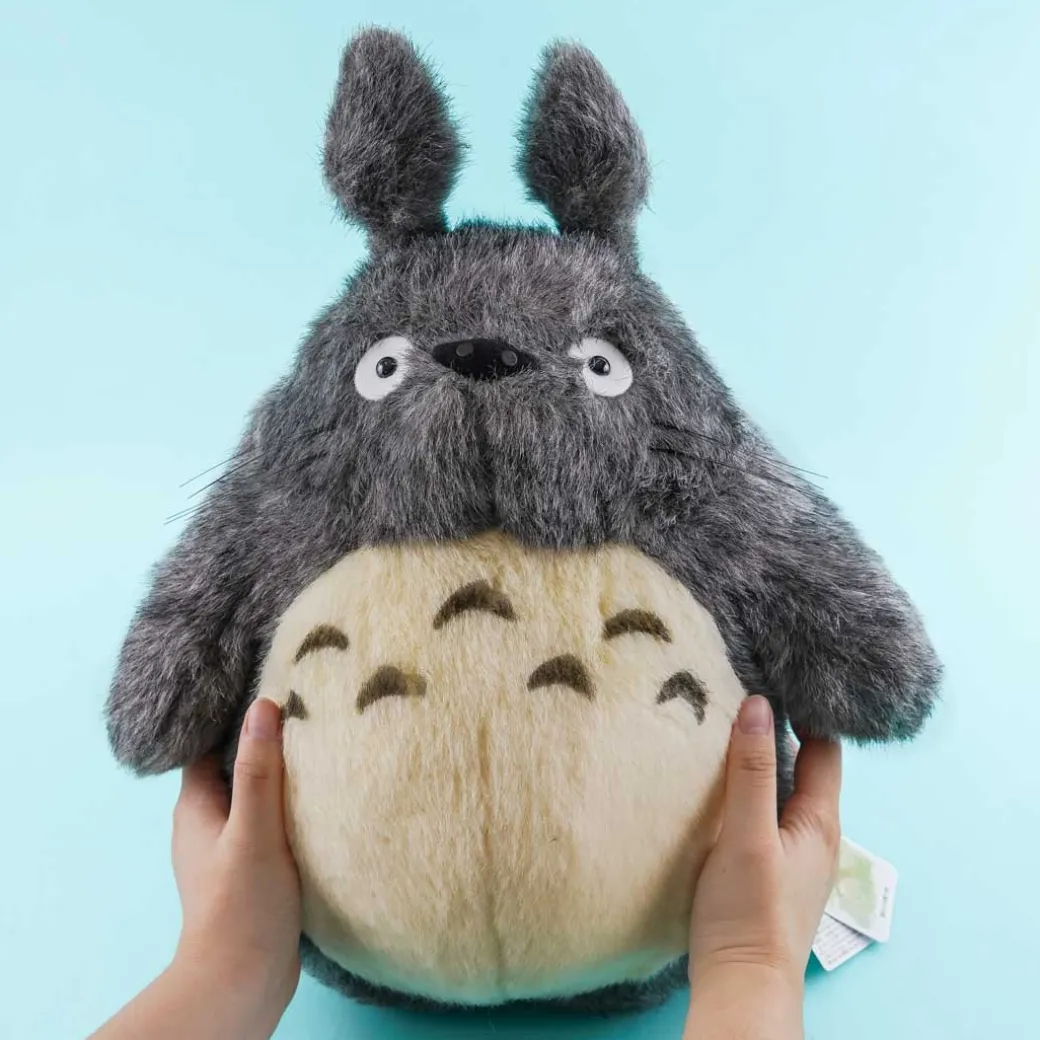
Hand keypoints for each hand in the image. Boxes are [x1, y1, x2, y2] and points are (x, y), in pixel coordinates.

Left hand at [91, 698, 301, 1039]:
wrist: (243, 981)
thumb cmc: (241, 903)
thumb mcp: (254, 829)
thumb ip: (259, 770)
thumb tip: (262, 706)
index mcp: (196, 807)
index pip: (208, 745)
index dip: (234, 717)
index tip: (269, 688)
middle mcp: (206, 823)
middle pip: (232, 766)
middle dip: (262, 741)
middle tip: (303, 708)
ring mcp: (228, 849)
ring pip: (252, 795)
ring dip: (278, 775)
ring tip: (316, 744)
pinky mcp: (251, 870)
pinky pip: (268, 822)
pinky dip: (288, 806)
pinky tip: (318, 797)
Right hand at [684, 695, 841, 1037]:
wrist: (740, 984)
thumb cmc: (749, 911)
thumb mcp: (747, 834)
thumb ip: (753, 771)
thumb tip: (758, 703)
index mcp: (820, 820)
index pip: (825, 748)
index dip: (807, 711)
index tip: (775, 677)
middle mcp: (813, 833)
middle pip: (803, 766)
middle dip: (777, 730)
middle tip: (741, 691)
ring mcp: (790, 853)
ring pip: (781, 790)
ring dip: (759, 760)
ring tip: (724, 726)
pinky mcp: (766, 868)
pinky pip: (762, 812)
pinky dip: (747, 788)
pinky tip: (717, 781)